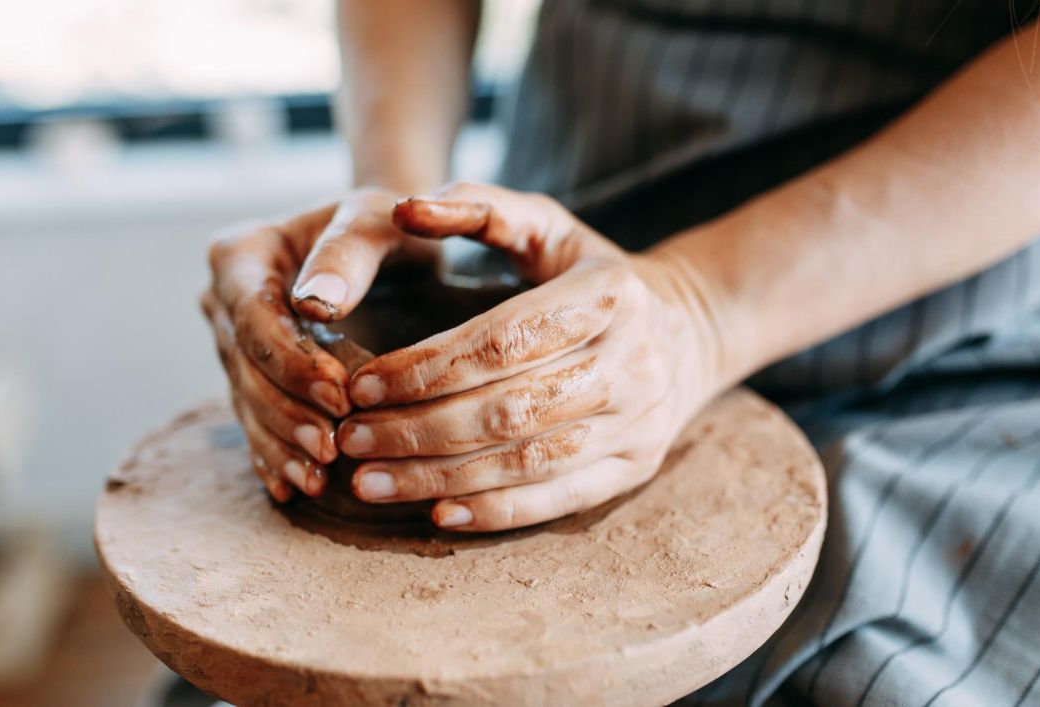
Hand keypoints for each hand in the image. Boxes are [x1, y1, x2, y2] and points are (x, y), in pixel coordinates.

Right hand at [202, 188, 437, 500]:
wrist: (388, 244)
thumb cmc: (385, 224)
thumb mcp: (374, 220)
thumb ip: (348, 251)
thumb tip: (316, 302)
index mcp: (239, 255)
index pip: (254, 317)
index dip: (292, 361)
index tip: (340, 392)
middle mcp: (223, 302)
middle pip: (245, 368)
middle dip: (287, 412)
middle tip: (332, 449)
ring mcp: (232, 345)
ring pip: (247, 403)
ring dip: (281, 444)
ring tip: (320, 478)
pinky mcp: (251, 379)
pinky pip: (255, 422)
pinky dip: (275, 457)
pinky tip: (297, 488)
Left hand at [338, 183, 730, 530]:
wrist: (689, 330)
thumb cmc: (592, 273)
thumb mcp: (549, 225)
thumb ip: (479, 207)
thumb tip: (404, 208)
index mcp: (609, 295)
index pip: (502, 340)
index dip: (425, 367)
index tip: (361, 385)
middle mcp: (633, 361)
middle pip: (509, 408)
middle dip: (418, 429)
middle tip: (350, 439)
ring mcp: (640, 421)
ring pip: (528, 461)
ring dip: (441, 478)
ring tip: (371, 482)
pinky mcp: (637, 467)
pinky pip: (560, 498)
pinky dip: (497, 512)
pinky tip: (438, 516)